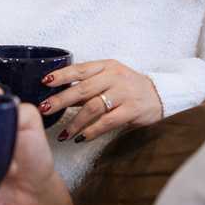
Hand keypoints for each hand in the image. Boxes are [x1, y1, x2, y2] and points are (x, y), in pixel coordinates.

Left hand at [40, 60, 162, 142]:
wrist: (159, 96)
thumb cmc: (128, 87)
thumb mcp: (109, 78)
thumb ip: (87, 85)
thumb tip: (59, 94)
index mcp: (107, 66)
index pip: (80, 69)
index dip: (62, 75)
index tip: (45, 82)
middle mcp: (114, 77)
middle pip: (83, 88)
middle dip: (61, 100)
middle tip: (44, 109)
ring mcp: (124, 93)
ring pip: (93, 107)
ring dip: (75, 122)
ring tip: (63, 134)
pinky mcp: (132, 110)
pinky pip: (107, 122)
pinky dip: (92, 131)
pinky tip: (81, 138)